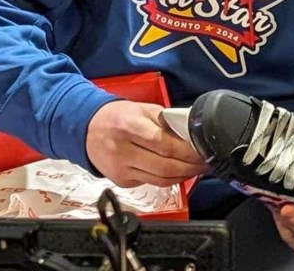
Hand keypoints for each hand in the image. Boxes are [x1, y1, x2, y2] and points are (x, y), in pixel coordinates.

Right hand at [86, 100, 209, 186]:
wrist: (88, 130)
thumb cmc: (120, 117)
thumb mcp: (144, 109)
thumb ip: (167, 121)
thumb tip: (191, 134)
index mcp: (130, 127)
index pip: (163, 144)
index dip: (187, 151)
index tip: (203, 151)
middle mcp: (123, 150)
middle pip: (163, 165)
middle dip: (190, 167)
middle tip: (205, 163)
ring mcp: (121, 169)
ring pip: (159, 179)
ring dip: (183, 176)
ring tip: (197, 169)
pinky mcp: (121, 181)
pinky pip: (150, 182)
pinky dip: (168, 179)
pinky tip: (179, 173)